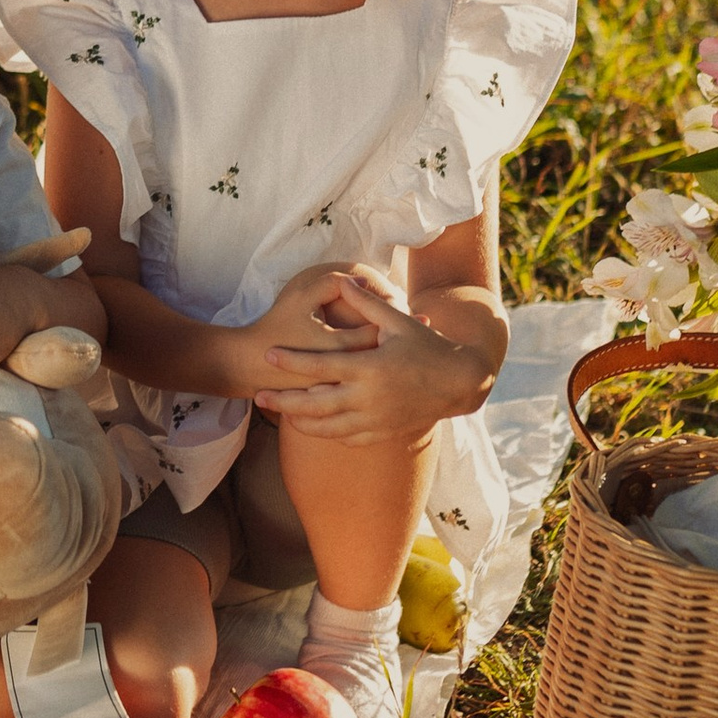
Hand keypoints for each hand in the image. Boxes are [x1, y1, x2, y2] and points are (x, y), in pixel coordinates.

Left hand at [255, 267, 491, 443]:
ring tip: (281, 414)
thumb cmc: (427, 347)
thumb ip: (367, 304)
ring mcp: (375, 420)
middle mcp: (369, 398)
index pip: (320, 366)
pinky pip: (347, 438)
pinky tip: (314, 425)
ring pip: (327, 428)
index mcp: (370, 368)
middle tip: (259, 398)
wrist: (458, 383)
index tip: (268, 355)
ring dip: (301, 422)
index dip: (291, 361)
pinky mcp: (382, 433)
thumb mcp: (398, 322)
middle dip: (283, 403)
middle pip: (315, 405)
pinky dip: (327, 433)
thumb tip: (345, 279)